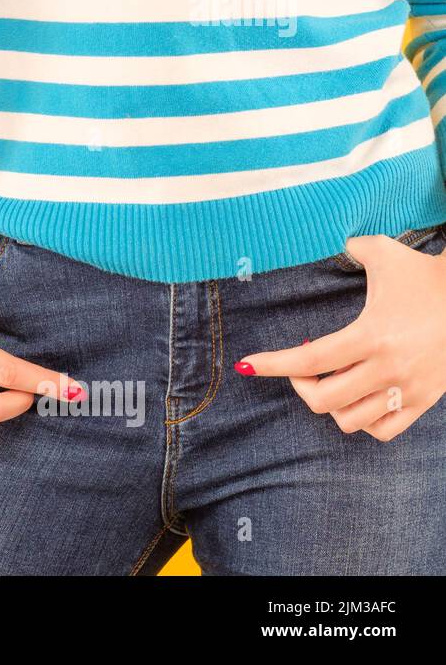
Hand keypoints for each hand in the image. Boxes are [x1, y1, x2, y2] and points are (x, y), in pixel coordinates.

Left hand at [237, 234, 445, 440]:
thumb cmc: (425, 274)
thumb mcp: (384, 252)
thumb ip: (351, 247)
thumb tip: (334, 243)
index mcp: (372, 335)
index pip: (309, 361)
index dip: (272, 365)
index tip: (247, 365)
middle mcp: (389, 368)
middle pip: (324, 400)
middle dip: (301, 385)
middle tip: (301, 367)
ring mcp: (408, 389)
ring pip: (350, 421)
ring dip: (331, 404)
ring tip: (331, 380)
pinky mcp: (425, 401)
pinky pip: (384, 431)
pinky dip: (362, 420)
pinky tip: (356, 396)